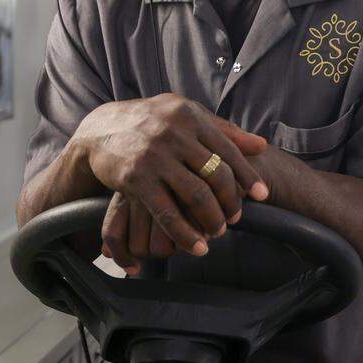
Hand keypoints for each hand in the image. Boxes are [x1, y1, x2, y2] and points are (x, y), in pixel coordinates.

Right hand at [77, 93, 268, 258]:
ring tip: (218, 232)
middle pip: (215, 174)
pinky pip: (167, 213)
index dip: (247, 175)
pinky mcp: (135, 178)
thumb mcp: (186, 117)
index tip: (261, 196)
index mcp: (190, 116)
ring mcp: (154, 156)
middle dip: (230, 201)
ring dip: (212, 220)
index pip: (228, 149)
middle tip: (235, 218)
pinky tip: (196, 247)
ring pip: (195, 196)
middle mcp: (174, 133)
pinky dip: (185, 234)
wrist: (101, 128)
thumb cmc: (152, 122)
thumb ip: (222, 130)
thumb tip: (261, 146)